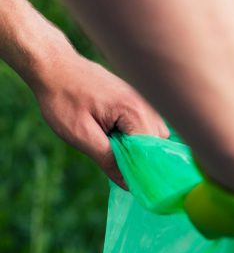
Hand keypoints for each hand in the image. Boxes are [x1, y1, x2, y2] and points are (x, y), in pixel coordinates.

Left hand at [32, 52, 168, 188]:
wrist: (56, 69)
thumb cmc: (64, 100)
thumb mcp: (80, 135)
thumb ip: (107, 159)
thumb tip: (128, 184)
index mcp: (135, 112)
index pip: (153, 151)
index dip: (142, 169)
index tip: (130, 183)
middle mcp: (146, 105)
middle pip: (158, 143)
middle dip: (141, 157)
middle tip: (115, 164)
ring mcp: (143, 101)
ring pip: (154, 134)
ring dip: (137, 146)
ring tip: (111, 147)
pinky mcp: (136, 100)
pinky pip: (145, 124)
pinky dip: (134, 135)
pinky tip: (113, 136)